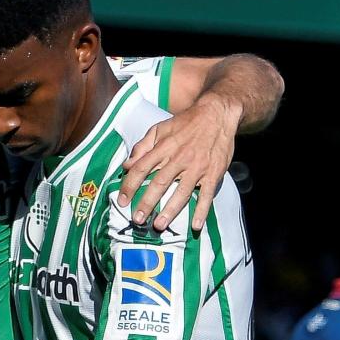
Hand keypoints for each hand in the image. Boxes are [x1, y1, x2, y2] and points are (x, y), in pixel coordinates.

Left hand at [118, 95, 240, 231]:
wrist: (217, 114)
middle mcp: (179, 158)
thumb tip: (126, 164)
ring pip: (181, 192)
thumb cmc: (186, 123)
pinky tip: (195, 225)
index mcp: (164, 147)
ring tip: (159, 225)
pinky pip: (206, 195)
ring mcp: (197, 167)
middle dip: (147, 203)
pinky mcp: (213, 173)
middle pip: (160, 183)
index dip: (130, 185)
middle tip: (137, 219)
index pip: (142, 168)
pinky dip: (201, 211)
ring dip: (170, 210)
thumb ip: (142, 146)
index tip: (122, 200)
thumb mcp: (160, 128)